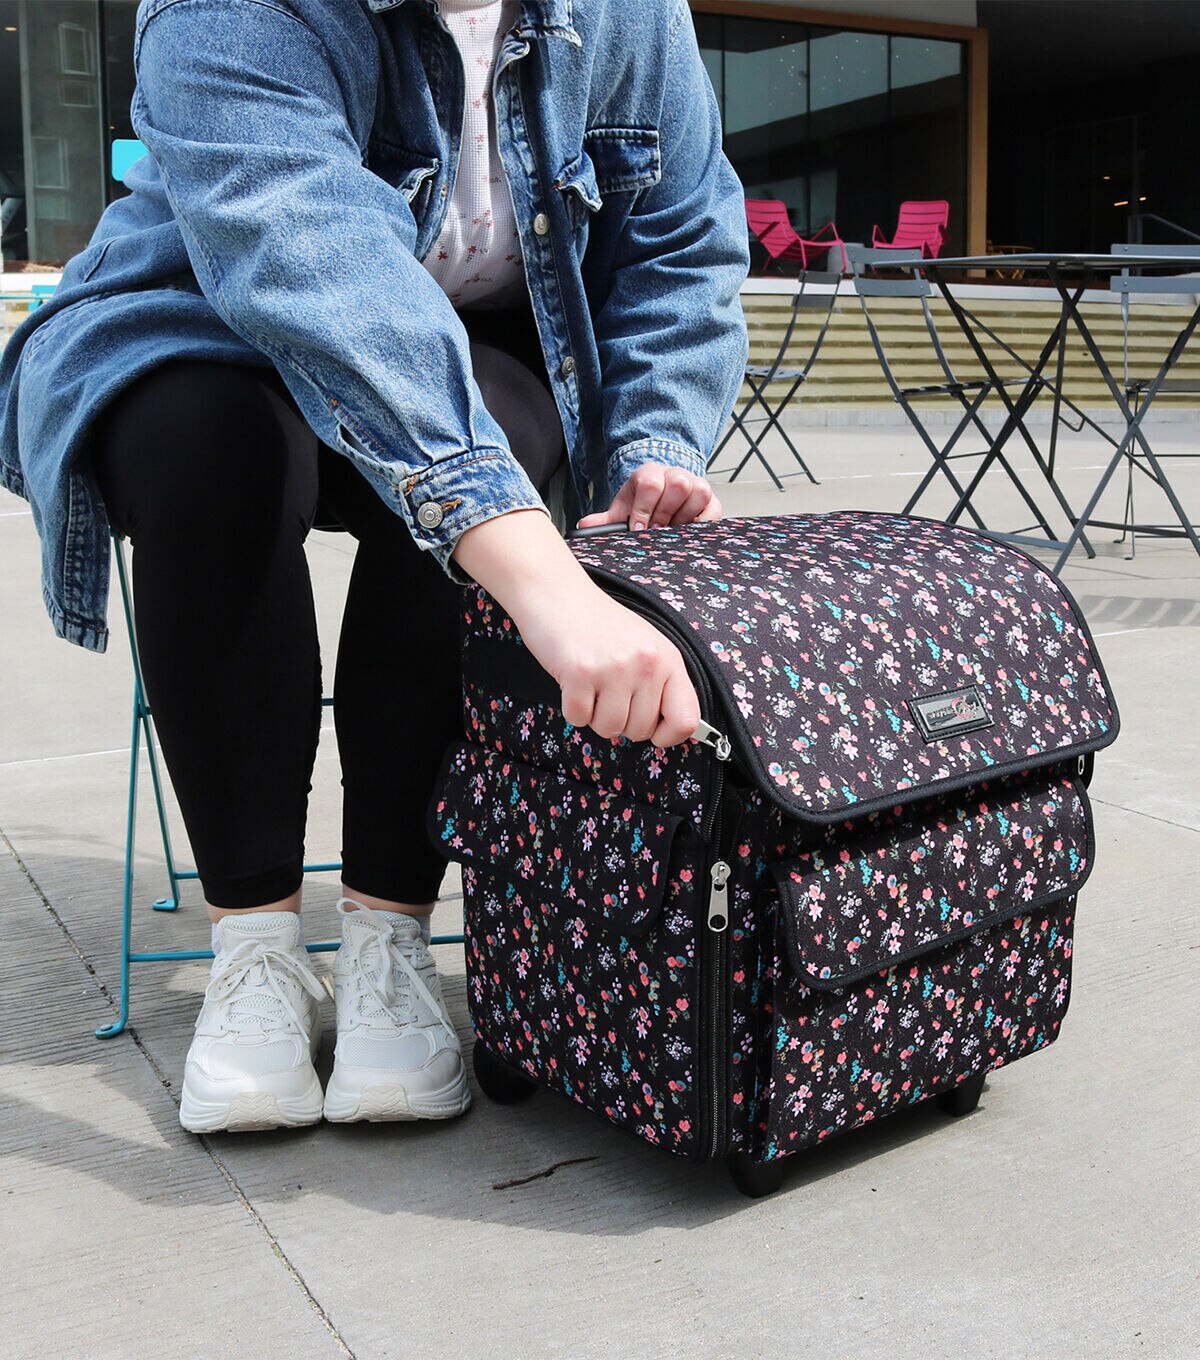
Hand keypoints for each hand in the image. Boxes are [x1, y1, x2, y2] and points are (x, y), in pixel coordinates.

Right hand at [452, 509, 700, 745]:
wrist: (558, 593)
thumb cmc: (600, 624)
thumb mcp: (645, 646)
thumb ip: (661, 683)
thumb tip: (667, 730)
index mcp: (669, 659)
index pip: (686, 720)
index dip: (668, 736)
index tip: (652, 730)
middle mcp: (647, 664)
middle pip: (641, 730)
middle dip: (621, 721)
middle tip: (607, 692)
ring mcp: (614, 668)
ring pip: (609, 728)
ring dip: (595, 715)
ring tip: (591, 685)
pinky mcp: (580, 673)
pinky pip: (579, 718)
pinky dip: (572, 708)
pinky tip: (572, 681)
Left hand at [577, 462, 722, 531]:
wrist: (661, 498)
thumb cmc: (641, 505)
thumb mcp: (622, 510)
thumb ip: (604, 520)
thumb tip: (584, 525)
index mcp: (650, 473)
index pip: (650, 483)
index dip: (644, 509)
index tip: (639, 529)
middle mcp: (675, 474)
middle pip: (678, 483)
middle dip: (665, 512)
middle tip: (657, 531)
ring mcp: (696, 485)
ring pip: (699, 491)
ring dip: (684, 516)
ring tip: (672, 531)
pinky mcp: (711, 501)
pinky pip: (713, 509)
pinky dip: (703, 523)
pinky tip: (689, 533)